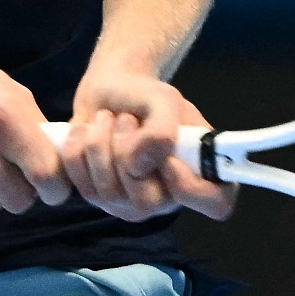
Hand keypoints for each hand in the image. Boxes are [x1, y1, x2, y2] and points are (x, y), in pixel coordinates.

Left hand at [62, 69, 236, 222]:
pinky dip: (78, 149)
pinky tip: (87, 130)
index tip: (169, 159)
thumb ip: (161, 131)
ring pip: (108, 193)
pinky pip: (81, 184)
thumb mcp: (163, 99)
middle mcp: (168, 198)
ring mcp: (131, 204)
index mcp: (200, 174)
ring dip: (100, 144)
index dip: (191, 188)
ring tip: (106, 118)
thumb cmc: (146, 97)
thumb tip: (139, 165)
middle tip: (126, 119)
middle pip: (146, 202)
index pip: (215, 204)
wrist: (109, 91)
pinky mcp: (98, 199)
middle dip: (127, 152)